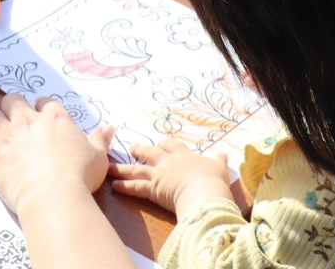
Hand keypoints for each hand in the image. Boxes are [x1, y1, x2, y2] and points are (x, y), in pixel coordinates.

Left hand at [0, 94, 117, 217]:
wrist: (54, 196)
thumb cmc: (79, 177)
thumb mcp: (98, 157)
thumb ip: (100, 140)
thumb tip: (108, 129)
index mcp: (54, 118)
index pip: (43, 102)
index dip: (41, 108)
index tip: (41, 115)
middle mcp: (27, 121)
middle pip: (13, 100)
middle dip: (13, 106)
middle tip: (16, 119)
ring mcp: (7, 137)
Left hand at [108, 139, 235, 218]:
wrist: (203, 191)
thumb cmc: (213, 180)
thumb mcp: (220, 168)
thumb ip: (219, 161)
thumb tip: (224, 155)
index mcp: (184, 156)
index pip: (172, 146)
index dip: (165, 144)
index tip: (160, 144)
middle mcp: (168, 163)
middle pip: (151, 153)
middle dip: (140, 150)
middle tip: (132, 148)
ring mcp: (159, 175)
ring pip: (137, 169)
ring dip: (123, 168)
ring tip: (111, 166)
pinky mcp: (153, 189)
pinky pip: (135, 187)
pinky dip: (124, 186)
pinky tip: (114, 185)